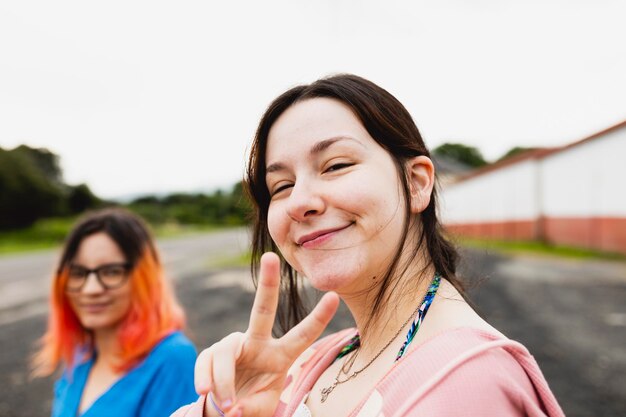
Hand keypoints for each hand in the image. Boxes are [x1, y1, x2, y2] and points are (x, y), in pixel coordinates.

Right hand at [195, 252, 339, 416]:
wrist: (226, 411)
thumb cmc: (251, 406)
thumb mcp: (261, 409)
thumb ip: (251, 408)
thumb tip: (233, 407)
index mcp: (280, 357)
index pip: (302, 336)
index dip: (318, 317)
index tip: (335, 296)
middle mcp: (258, 344)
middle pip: (262, 310)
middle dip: (268, 283)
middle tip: (270, 257)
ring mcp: (233, 346)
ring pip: (225, 352)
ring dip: (224, 381)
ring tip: (227, 404)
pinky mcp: (211, 353)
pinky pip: (206, 362)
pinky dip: (206, 380)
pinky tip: (205, 392)